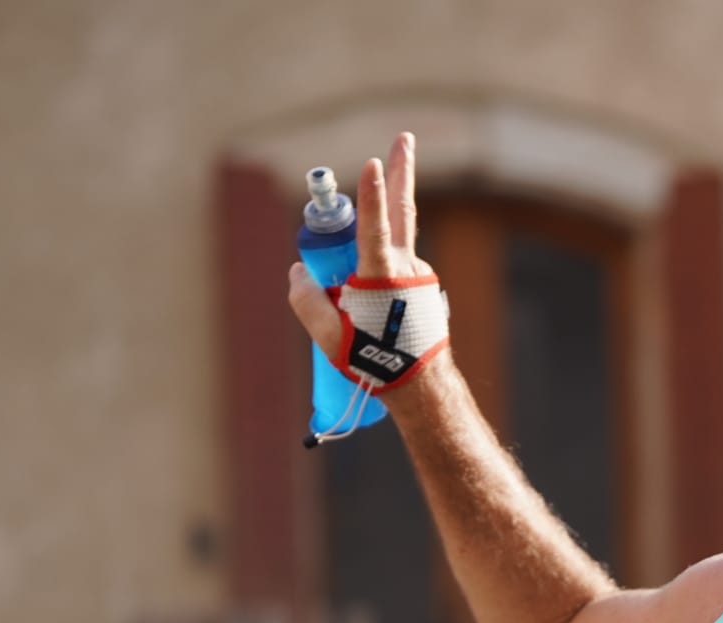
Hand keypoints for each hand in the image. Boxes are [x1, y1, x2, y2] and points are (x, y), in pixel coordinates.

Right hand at [286, 131, 433, 358]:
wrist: (421, 385)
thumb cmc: (374, 361)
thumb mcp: (327, 335)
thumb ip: (305, 298)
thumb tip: (299, 270)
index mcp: (383, 275)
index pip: (375, 227)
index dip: (372, 195)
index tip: (373, 162)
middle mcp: (406, 268)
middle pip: (402, 210)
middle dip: (401, 171)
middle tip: (405, 137)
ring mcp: (418, 275)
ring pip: (391, 246)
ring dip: (375, 247)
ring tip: (364, 293)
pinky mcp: (423, 286)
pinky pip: (394, 271)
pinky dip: (380, 277)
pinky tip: (378, 311)